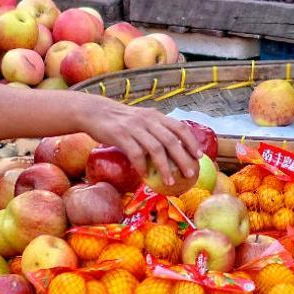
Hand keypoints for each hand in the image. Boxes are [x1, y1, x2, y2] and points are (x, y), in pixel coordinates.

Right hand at [79, 96, 203, 187]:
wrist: (94, 112)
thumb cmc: (120, 121)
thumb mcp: (141, 120)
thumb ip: (155, 131)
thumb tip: (172, 150)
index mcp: (155, 116)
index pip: (179, 127)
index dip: (191, 142)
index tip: (199, 156)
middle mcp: (147, 120)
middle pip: (171, 141)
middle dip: (183, 159)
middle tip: (190, 174)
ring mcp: (134, 127)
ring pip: (156, 149)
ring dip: (165, 167)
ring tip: (170, 182)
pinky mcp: (120, 135)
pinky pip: (135, 153)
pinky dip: (142, 166)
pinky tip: (145, 176)